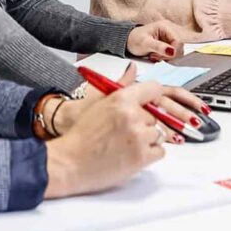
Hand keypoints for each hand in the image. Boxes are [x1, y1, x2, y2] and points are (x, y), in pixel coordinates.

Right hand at [44, 79, 167, 197]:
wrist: (70, 163)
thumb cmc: (81, 135)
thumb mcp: (99, 103)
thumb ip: (121, 87)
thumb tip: (133, 67)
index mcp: (121, 99)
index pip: (154, 89)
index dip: (153, 97)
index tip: (151, 103)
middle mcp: (133, 116)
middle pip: (155, 115)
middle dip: (146, 123)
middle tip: (128, 131)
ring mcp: (139, 137)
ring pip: (159, 133)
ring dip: (149, 139)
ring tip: (129, 144)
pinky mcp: (142, 157)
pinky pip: (160, 151)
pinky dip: (150, 154)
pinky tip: (133, 154)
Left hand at [126, 19, 183, 60]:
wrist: (128, 41)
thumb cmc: (135, 39)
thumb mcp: (145, 44)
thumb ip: (159, 47)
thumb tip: (172, 51)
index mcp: (165, 26)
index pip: (178, 41)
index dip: (173, 51)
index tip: (163, 56)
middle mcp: (170, 29)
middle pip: (179, 46)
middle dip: (168, 54)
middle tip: (156, 56)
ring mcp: (169, 36)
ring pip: (177, 51)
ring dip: (166, 56)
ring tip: (155, 55)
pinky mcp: (168, 43)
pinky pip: (173, 52)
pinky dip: (165, 56)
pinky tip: (157, 55)